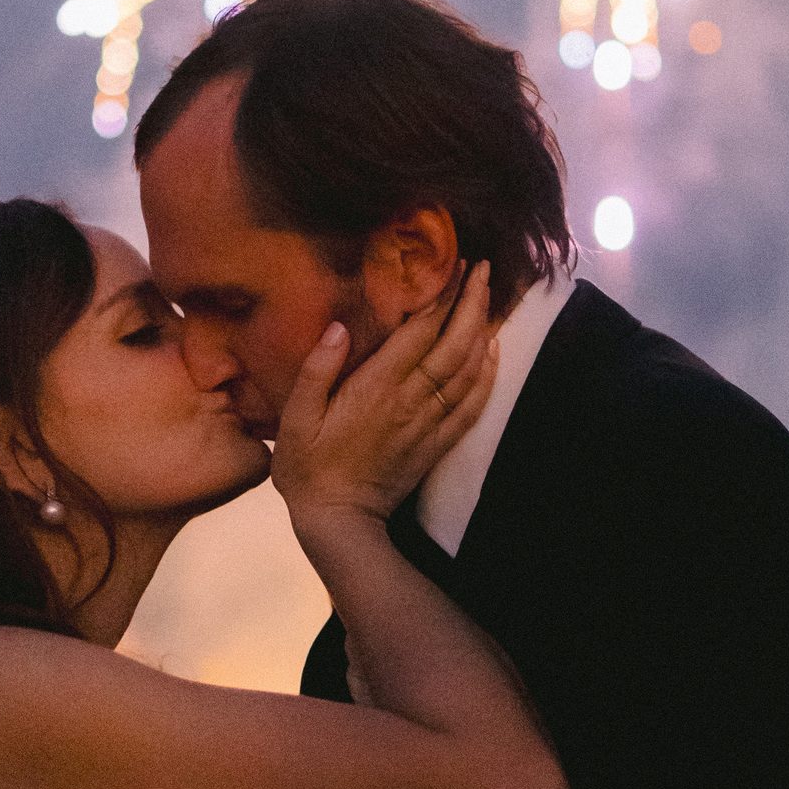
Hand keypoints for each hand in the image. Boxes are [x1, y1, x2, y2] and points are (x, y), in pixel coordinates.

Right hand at [272, 261, 497, 534]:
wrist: (340, 522)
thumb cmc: (309, 467)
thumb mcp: (295, 418)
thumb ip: (317, 370)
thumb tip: (338, 326)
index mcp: (377, 387)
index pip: (420, 332)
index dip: (442, 297)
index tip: (456, 267)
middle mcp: (411, 400)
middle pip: (454, 344)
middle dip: (473, 303)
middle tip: (484, 270)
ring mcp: (429, 422)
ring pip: (469, 371)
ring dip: (484, 331)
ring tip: (492, 299)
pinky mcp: (438, 443)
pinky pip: (472, 405)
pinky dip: (488, 376)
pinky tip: (493, 354)